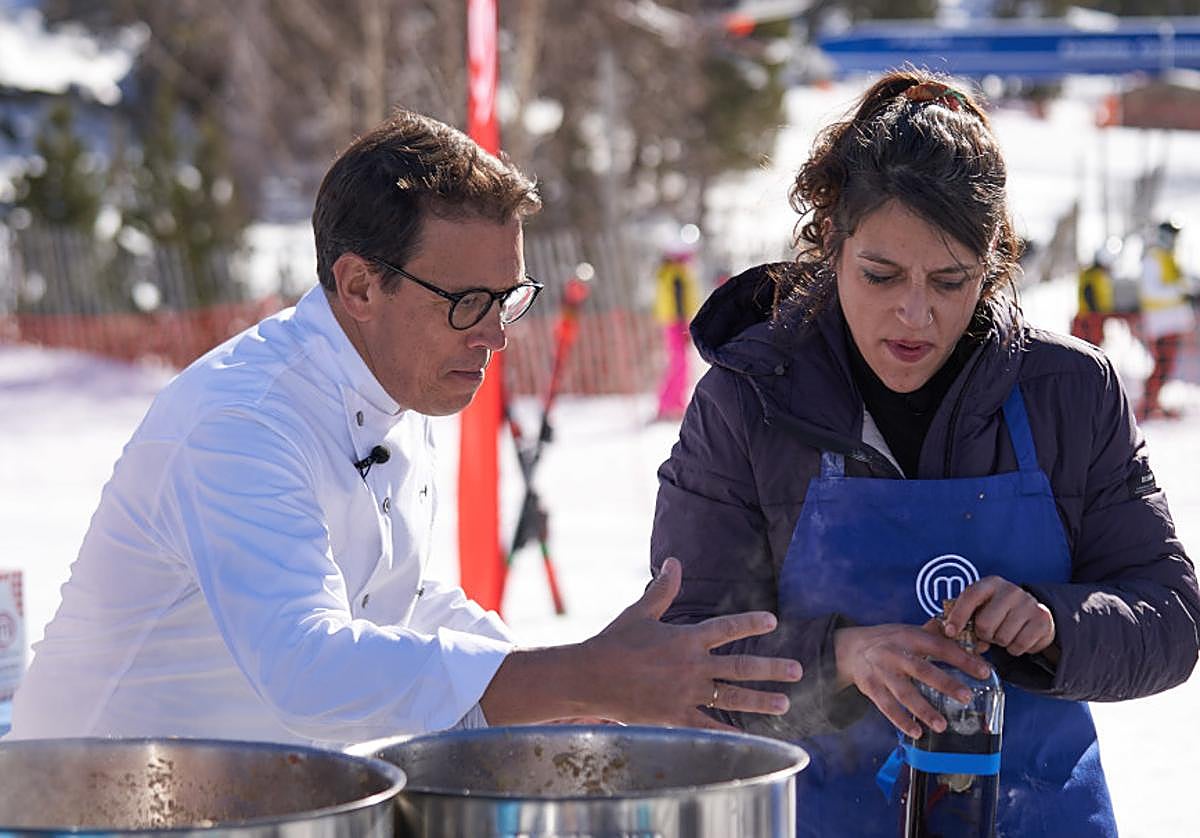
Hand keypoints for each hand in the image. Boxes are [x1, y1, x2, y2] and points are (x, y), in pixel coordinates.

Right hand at [579, 558, 802, 730]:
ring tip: (784, 702)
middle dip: (771, 668)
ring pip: (732, 698)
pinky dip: (730, 733)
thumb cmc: (614, 642)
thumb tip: (673, 561)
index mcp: (686, 639)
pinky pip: (709, 727)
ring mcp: (686, 694)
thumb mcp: (640, 612)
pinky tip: (751, 738)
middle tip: (797, 670)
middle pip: (740, 666)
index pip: (727, 628)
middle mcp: (692, 666)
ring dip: (761, 700)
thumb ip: (663, 589)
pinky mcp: (676, 717)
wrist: (590, 677)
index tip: (773, 621)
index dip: (751, 623)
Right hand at [834, 623, 991, 738]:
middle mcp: (895, 654)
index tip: (983, 671)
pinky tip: (916, 733)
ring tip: (941, 725)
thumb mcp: (908, 631)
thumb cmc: (888, 640)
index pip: (939, 646)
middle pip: (922, 670)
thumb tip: (967, 635)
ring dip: (923, 710)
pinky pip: (887, 707)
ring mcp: (882, 672)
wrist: (850, 648)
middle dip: (944, 684)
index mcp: (909, 637)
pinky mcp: (871, 688)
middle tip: (966, 697)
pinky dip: (901, 720)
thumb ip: (934, 634)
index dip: (962, 658)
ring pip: (904, 693)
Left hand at [944, 576, 1055, 657]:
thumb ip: (965, 618)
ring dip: (1000, 642)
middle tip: (989, 633)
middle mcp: (1010, 590)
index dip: (958, 616)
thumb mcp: (981, 607)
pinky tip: (1017, 638)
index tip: (950, 632)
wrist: (1032, 613)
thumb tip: (952, 634)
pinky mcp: (1042, 620)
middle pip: (985, 624)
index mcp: (990, 583)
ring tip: (1004, 633)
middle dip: (983, 635)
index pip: (970, 597)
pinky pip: (1019, 645)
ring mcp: (1028, 603)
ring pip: (1002, 638)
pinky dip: (1014, 649)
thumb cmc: (997, 612)